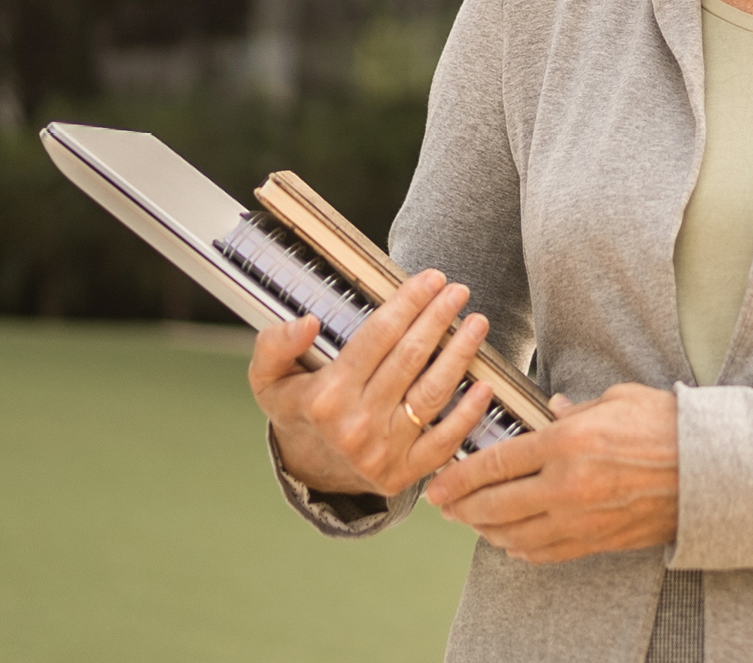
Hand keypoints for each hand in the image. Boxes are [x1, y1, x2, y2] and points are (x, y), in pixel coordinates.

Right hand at [248, 269, 495, 496]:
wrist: (308, 470)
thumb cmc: (296, 410)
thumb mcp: (268, 377)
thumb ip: (276, 345)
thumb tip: (308, 322)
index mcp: (325, 397)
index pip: (377, 338)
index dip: (408, 303)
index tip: (430, 278)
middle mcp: (356, 425)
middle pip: (409, 359)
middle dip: (438, 319)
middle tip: (458, 291)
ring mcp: (382, 453)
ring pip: (432, 394)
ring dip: (460, 354)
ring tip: (477, 324)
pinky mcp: (404, 474)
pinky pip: (445, 441)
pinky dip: (468, 413)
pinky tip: (484, 384)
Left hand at [425, 383, 678, 563]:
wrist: (714, 471)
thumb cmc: (668, 426)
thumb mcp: (618, 399)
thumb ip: (576, 408)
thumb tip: (553, 409)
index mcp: (567, 443)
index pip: (496, 462)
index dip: (459, 475)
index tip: (437, 480)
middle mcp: (567, 486)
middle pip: (495, 505)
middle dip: (460, 507)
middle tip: (442, 505)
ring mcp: (582, 519)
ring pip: (515, 535)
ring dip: (485, 531)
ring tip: (470, 522)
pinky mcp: (599, 541)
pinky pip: (547, 553)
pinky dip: (521, 549)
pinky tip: (509, 541)